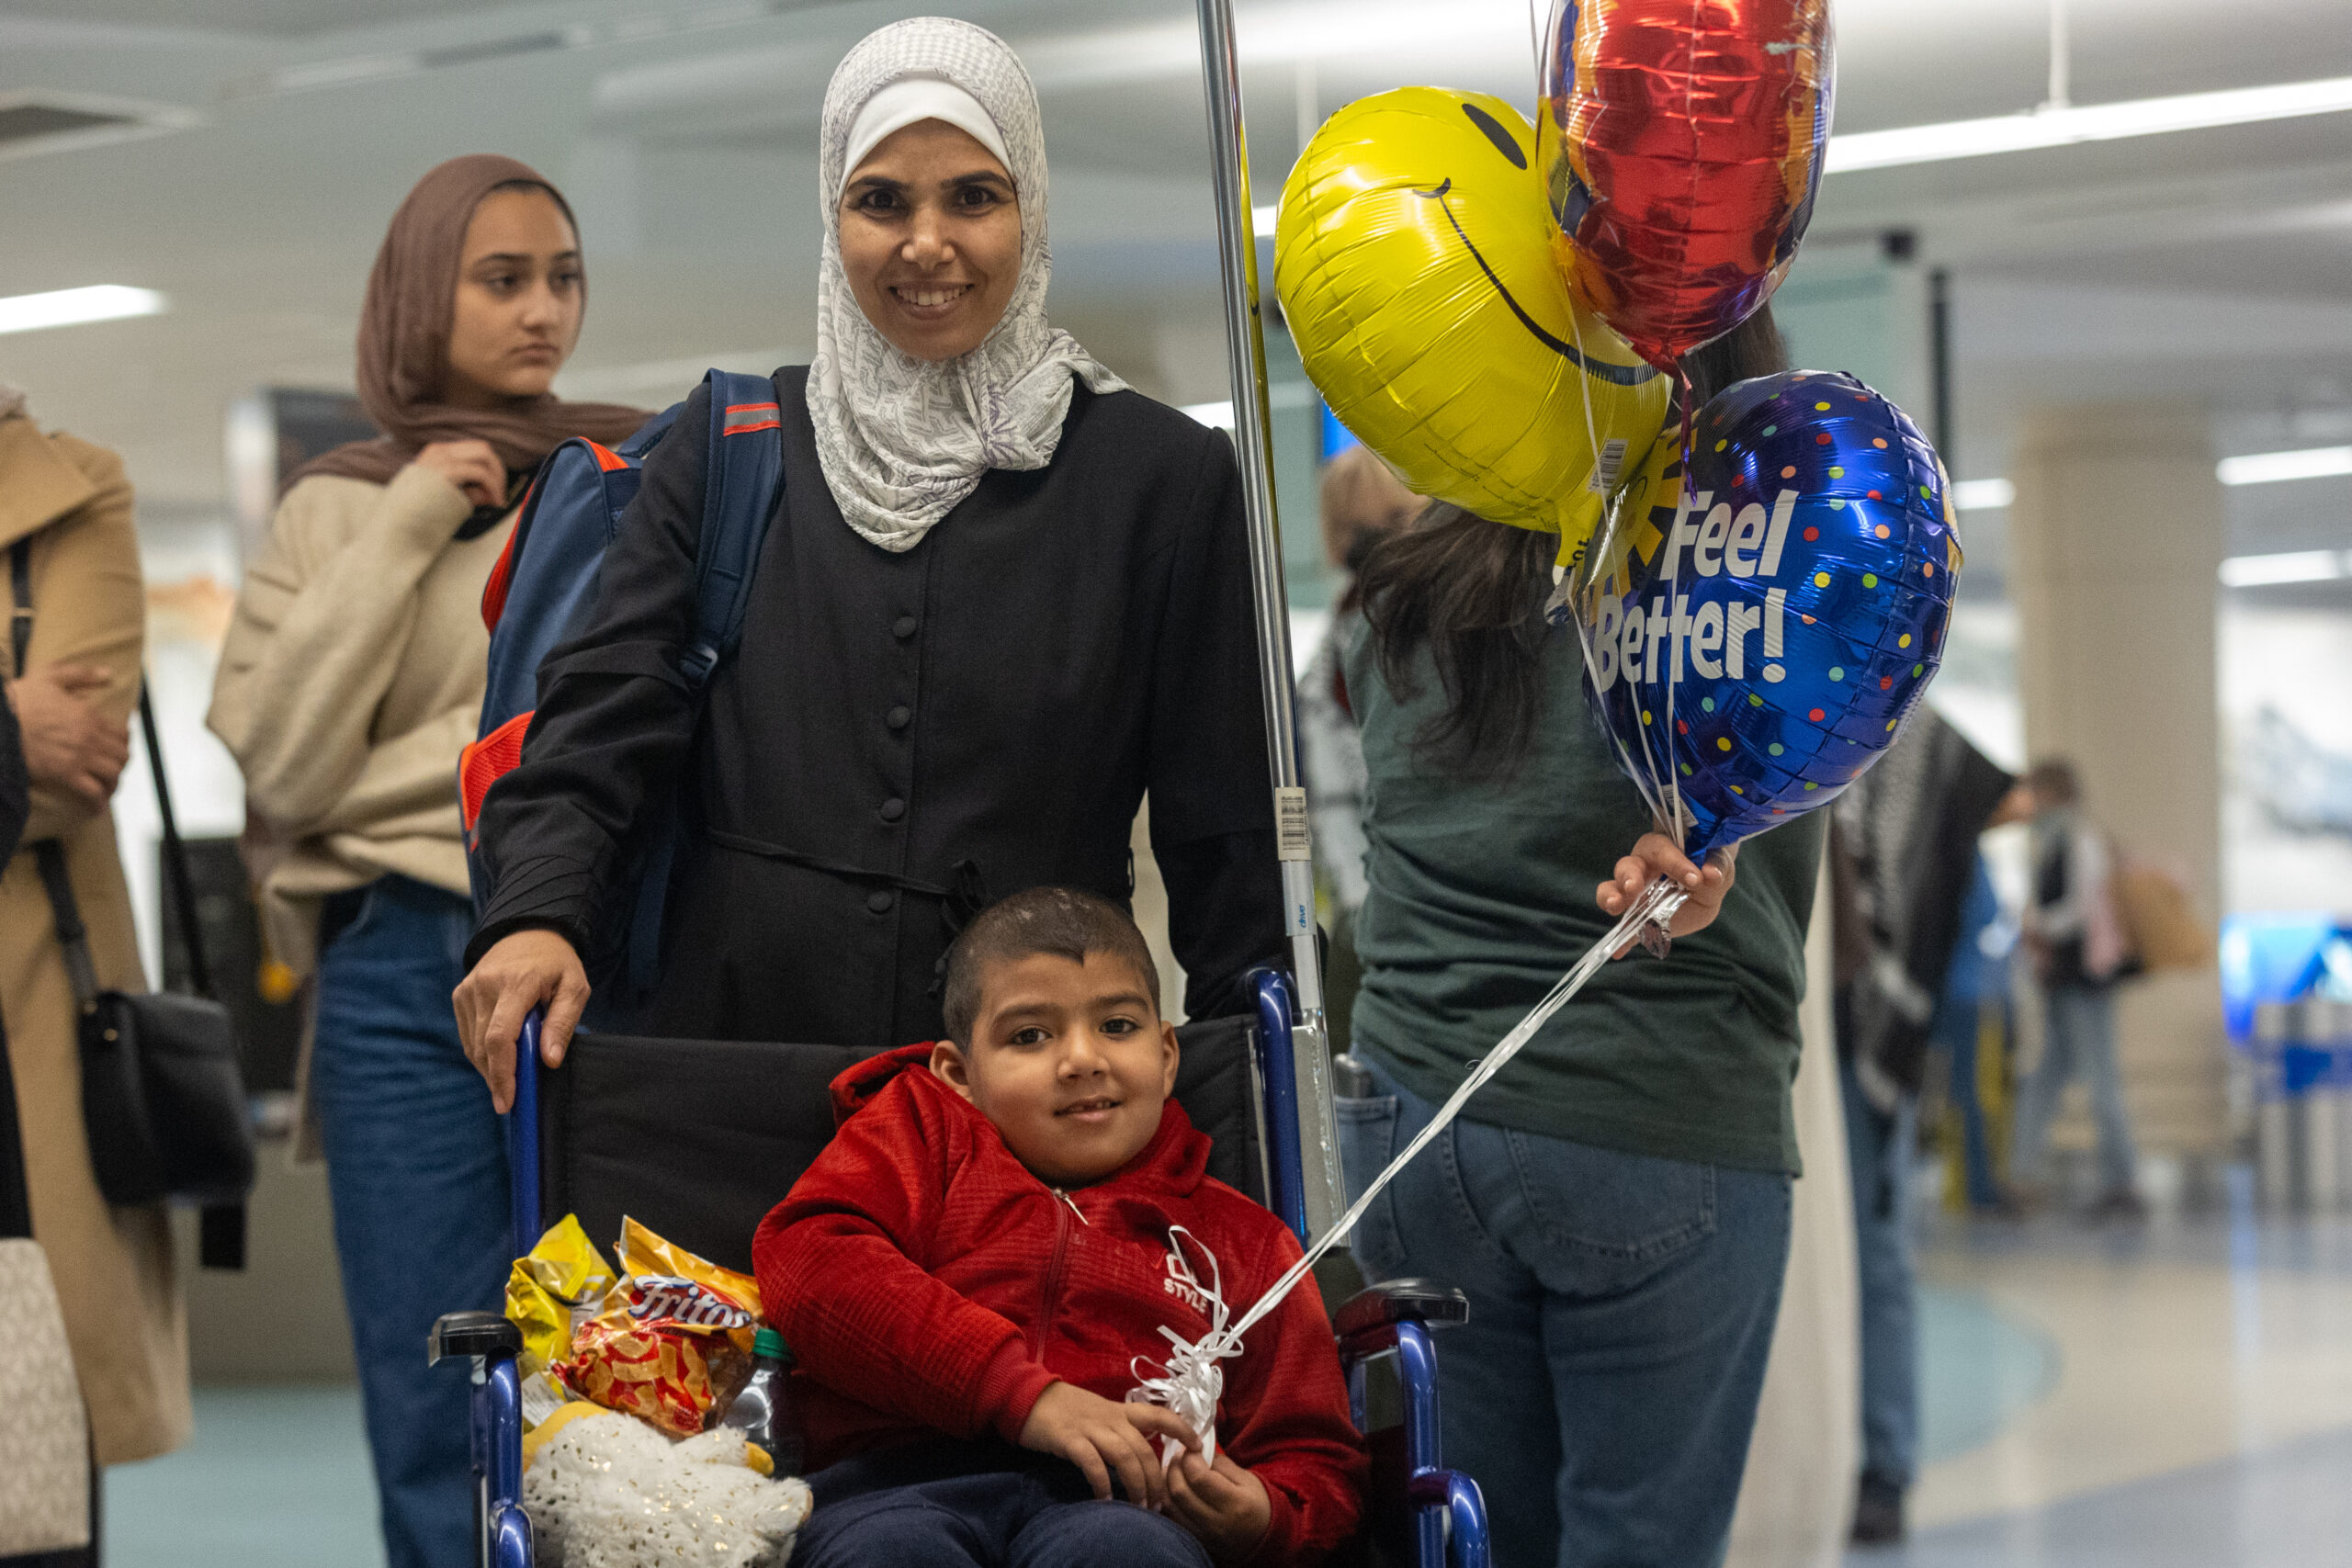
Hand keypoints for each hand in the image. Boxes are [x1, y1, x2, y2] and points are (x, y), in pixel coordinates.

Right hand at [8, 663, 127, 806]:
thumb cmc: (19, 699)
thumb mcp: (50, 677)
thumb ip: (82, 675)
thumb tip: (109, 674)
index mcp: (90, 716)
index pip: (122, 734)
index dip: (122, 743)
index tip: (116, 748)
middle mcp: (90, 737)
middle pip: (121, 756)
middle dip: (120, 764)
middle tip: (112, 768)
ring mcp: (79, 757)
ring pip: (113, 774)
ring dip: (113, 782)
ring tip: (107, 786)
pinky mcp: (64, 774)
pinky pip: (92, 791)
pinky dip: (98, 801)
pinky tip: (97, 807)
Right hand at [411, 439, 506, 509]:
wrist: (396, 522)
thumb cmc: (419, 513)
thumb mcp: (448, 497)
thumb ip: (470, 493)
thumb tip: (491, 495)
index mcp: (437, 453)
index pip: (473, 450)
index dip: (491, 469)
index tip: (495, 493)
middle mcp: (439, 450)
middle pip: (483, 448)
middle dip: (498, 470)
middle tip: (500, 494)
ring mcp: (442, 458)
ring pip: (485, 454)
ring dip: (497, 477)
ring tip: (497, 498)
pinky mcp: (447, 470)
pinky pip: (481, 472)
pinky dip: (493, 486)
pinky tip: (494, 501)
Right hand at [452, 928, 589, 1112]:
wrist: (528, 932)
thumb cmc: (557, 964)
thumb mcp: (575, 988)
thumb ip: (563, 1024)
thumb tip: (549, 1061)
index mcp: (517, 983)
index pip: (500, 1037)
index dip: (502, 1073)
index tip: (507, 1101)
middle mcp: (486, 986)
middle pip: (483, 1046)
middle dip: (497, 1078)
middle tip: (512, 1100)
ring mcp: (469, 990)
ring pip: (472, 1045)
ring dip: (489, 1068)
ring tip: (509, 1080)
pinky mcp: (460, 995)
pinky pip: (467, 1035)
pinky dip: (481, 1053)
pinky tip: (499, 1058)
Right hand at [1016, 1382, 1198, 1512]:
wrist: (1030, 1397)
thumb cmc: (1069, 1410)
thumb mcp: (1101, 1414)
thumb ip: (1123, 1430)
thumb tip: (1146, 1457)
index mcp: (1121, 1411)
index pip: (1159, 1415)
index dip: (1181, 1428)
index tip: (1197, 1446)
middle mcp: (1111, 1418)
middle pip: (1144, 1448)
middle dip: (1156, 1479)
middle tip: (1159, 1506)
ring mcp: (1091, 1427)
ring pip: (1124, 1455)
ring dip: (1135, 1484)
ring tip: (1139, 1507)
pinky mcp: (1069, 1439)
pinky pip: (1091, 1462)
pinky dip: (1102, 1482)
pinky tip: (1106, 1500)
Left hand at [1166, 1451, 1271, 1563]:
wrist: (1261, 1538)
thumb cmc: (1256, 1503)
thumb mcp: (1247, 1479)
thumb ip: (1221, 1464)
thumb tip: (1195, 1452)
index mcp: (1235, 1503)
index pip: (1199, 1478)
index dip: (1189, 1459)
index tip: (1190, 1448)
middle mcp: (1217, 1522)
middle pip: (1180, 1492)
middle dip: (1174, 1468)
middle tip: (1178, 1456)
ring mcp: (1203, 1535)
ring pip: (1171, 1506)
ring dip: (1165, 1483)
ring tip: (1172, 1469)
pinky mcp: (1194, 1540)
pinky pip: (1171, 1517)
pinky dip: (1167, 1499)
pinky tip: (1172, 1487)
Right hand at [1595, 832, 1738, 955]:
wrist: (1706, 889)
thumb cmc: (1706, 867)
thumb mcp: (1717, 864)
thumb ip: (1715, 867)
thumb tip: (1711, 875)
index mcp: (1661, 849)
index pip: (1661, 851)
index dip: (1675, 863)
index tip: (1694, 878)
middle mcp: (1641, 868)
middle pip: (1626, 866)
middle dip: (1627, 877)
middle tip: (1633, 887)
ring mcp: (1635, 894)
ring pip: (1612, 890)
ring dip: (1610, 897)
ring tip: (1614, 906)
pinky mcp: (1638, 918)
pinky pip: (1626, 929)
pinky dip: (1622, 940)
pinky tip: (1619, 951)